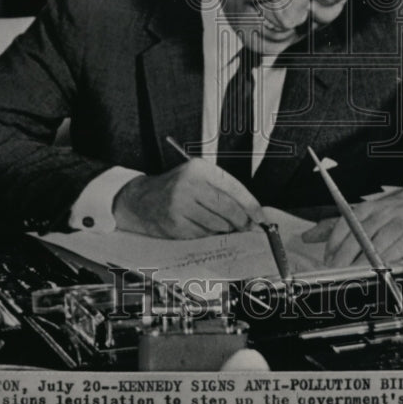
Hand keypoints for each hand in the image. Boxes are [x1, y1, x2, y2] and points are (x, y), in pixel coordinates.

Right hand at [113, 158, 266, 238]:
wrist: (141, 200)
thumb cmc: (176, 189)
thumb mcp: (197, 178)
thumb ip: (222, 191)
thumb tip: (251, 213)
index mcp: (199, 168)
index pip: (233, 187)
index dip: (251, 205)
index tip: (261, 218)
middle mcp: (189, 184)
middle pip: (228, 208)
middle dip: (242, 222)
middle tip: (246, 227)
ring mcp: (180, 204)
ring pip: (218, 225)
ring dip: (225, 230)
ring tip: (220, 226)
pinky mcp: (175, 224)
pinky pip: (204, 235)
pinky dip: (209, 235)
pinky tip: (203, 228)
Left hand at [301, 178, 402, 266]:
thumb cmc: (396, 210)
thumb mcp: (368, 212)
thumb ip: (339, 226)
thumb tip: (308, 236)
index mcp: (369, 207)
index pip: (346, 221)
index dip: (334, 241)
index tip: (327, 258)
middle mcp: (384, 212)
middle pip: (360, 234)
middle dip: (345, 254)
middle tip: (335, 271)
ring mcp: (401, 223)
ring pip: (378, 242)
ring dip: (363, 261)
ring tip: (352, 275)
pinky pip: (399, 249)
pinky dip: (387, 260)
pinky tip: (378, 270)